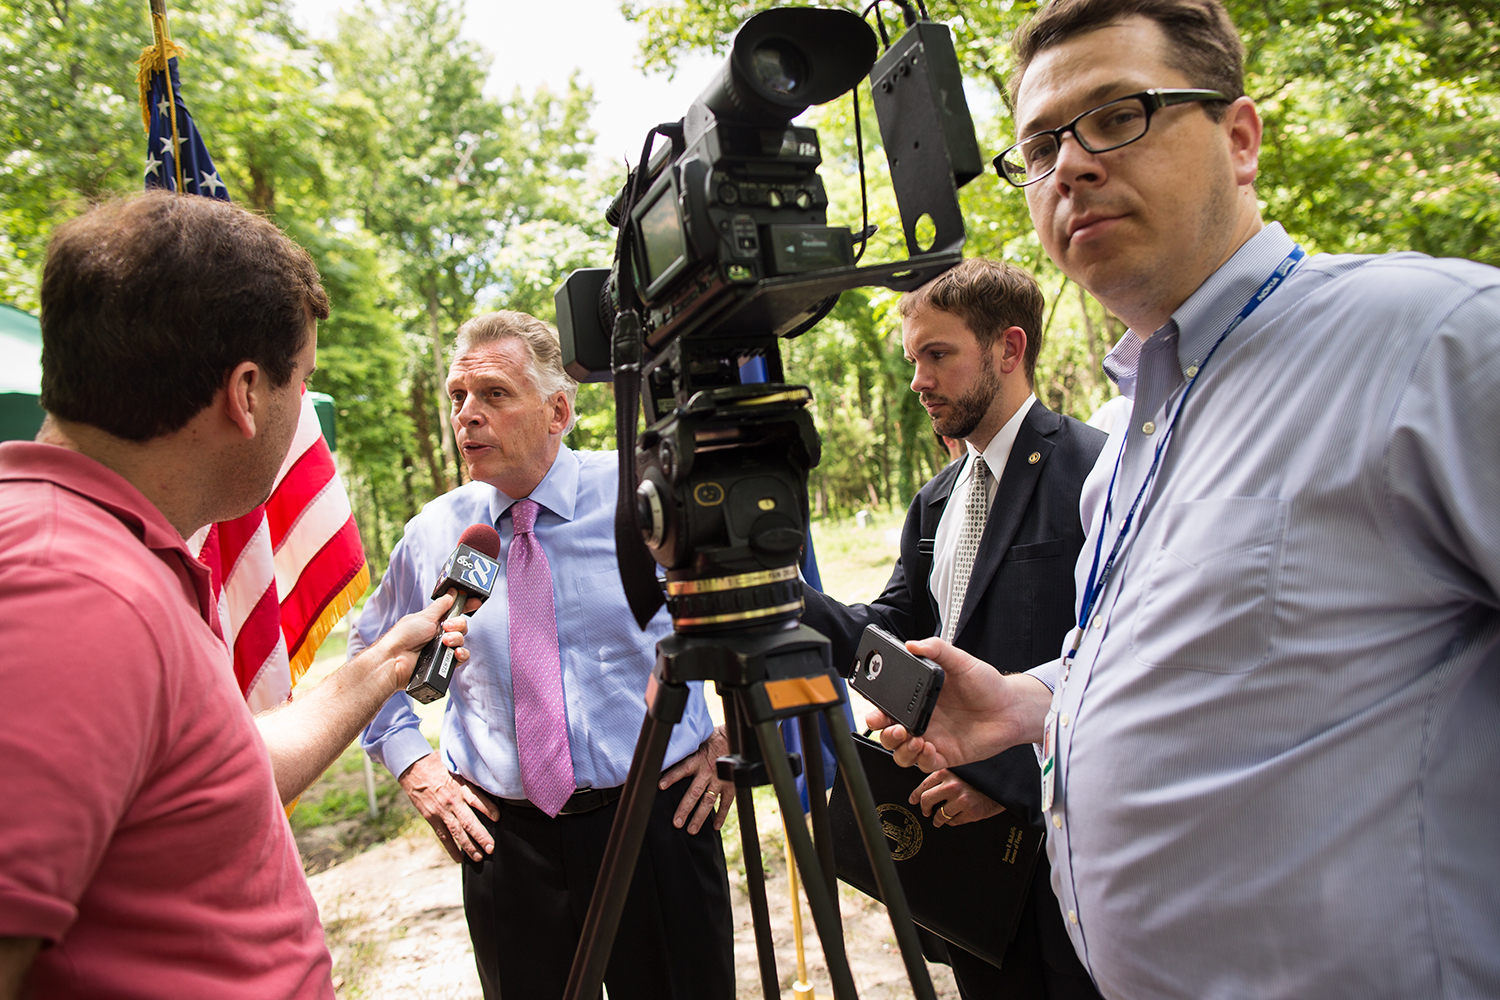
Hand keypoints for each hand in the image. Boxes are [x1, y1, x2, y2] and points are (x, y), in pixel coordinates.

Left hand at [371, 590, 478, 693]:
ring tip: (445, 642)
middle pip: (461, 626)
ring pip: (462, 640)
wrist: (395, 660)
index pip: (454, 612)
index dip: (466, 606)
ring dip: (456, 639)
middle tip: (446, 627)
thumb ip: (441, 605)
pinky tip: (455, 653)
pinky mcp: (444, 664)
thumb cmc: (404, 637)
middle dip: (458, 624)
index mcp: (434, 622)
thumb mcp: (424, 616)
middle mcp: (439, 635)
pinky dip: (461, 654)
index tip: (475, 601)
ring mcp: (442, 650)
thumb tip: (452, 593)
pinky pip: (462, 658)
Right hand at [398, 752, 499, 862]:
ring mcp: (441, 811)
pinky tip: (459, 858)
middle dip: (481, 836)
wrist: (412, 767)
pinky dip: (451, 848)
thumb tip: (487, 779)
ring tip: (479, 857)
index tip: (498, 818)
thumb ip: (469, 776)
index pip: (476, 798)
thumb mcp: (456, 765)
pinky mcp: (431, 818)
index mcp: (459, 785)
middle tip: (491, 848)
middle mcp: (451, 800)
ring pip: (457, 832)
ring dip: (469, 846)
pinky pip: (443, 836)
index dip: (488, 809)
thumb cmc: (438, 764)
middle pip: (468, 821)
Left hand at [660, 725, 734, 833]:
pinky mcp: (731, 785)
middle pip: (694, 793)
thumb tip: (667, 753)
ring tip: (691, 830)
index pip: (682, 769)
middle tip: (676, 823)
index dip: (672, 777)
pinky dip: (721, 815)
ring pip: (708, 802)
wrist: (736, 738)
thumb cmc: (713, 739)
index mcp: (698, 759)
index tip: (660, 786)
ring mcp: (720, 780)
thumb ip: (687, 751)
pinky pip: (726, 803)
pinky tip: (715, 827)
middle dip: (685, 809)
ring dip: (699, 817)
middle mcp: (708, 772)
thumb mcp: (698, 741)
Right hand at [869, 637, 1051, 772]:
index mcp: (919, 698)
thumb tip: (913, 644)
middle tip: (893, 727)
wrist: (1012, 708)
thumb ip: (937, 650)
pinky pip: (924, 764)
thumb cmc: (988, 685)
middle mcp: (922, 720)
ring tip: (913, 739)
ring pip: (901, 752)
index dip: (877, 710)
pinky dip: (921, 759)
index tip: (877, 710)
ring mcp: (932, 739)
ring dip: (900, 749)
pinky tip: (929, 748)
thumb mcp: (961, 661)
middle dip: (882, 732)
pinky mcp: (945, 755)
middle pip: (888, 732)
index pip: (888, 706)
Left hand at [911, 770, 1004, 827]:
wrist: (1002, 785)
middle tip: (926, 811)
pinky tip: (953, 819)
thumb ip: (943, 778)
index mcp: (948, 772)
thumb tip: (921, 791)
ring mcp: (961, 800)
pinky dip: (951, 822)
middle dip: (924, 808)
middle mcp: (952, 785)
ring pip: (939, 815)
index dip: (916, 795)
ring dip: (937, 819)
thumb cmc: (981, 778)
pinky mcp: (970, 813)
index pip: (924, 785)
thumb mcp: (960, 771)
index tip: (913, 800)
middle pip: (926, 800)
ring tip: (938, 819)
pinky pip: (953, 822)